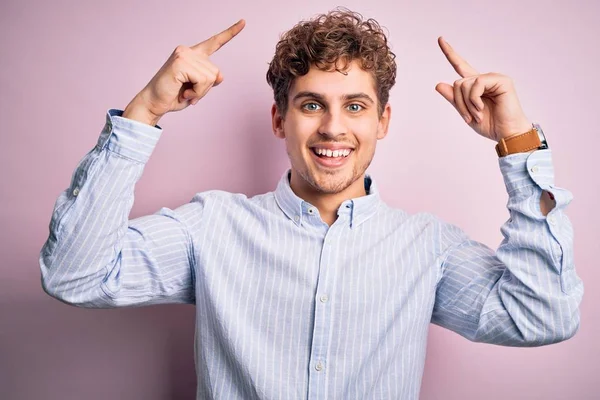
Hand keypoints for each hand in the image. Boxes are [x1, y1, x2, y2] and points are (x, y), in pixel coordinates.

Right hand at [123, 19, 245, 125]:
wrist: (154, 103)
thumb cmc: (174, 96)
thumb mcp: (198, 89)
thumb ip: (209, 80)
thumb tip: (220, 76)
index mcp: (193, 55)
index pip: (214, 42)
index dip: (230, 33)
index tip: (243, 22)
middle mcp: (188, 51)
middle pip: (215, 71)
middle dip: (205, 88)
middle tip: (189, 93)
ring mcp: (184, 54)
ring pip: (210, 77)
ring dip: (200, 92)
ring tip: (185, 93)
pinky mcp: (180, 62)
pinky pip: (203, 80)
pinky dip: (197, 92)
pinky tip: (184, 93)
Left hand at [435, 37, 531, 141]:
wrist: (506, 133)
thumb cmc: (490, 124)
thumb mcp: (466, 112)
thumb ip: (454, 99)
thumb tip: (438, 84)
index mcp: (475, 85)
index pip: (460, 66)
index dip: (450, 53)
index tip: (440, 39)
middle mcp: (484, 79)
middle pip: (458, 83)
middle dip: (459, 103)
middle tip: (468, 118)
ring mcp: (493, 78)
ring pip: (464, 84)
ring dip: (467, 104)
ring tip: (478, 114)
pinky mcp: (501, 80)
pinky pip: (476, 85)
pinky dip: (474, 100)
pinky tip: (482, 108)